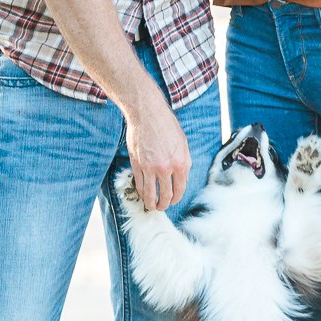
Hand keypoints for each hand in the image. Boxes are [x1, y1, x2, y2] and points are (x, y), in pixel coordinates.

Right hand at [124, 87, 190, 210]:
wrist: (148, 114)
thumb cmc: (167, 125)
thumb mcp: (183, 144)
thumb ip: (184, 162)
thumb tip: (183, 178)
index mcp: (181, 163)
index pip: (180, 189)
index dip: (176, 198)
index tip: (173, 201)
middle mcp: (166, 168)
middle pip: (165, 195)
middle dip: (164, 204)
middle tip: (162, 207)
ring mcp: (150, 168)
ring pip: (150, 194)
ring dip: (151, 203)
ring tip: (151, 206)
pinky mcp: (137, 165)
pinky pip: (139, 184)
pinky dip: (141, 192)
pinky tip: (143, 193)